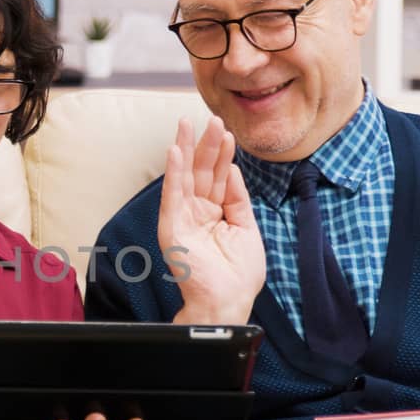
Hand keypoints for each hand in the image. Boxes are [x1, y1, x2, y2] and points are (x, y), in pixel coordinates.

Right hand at [158, 116, 265, 324]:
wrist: (228, 301)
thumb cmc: (239, 274)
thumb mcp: (247, 228)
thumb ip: (238, 198)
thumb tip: (232, 170)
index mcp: (215, 214)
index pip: (217, 178)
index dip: (222, 155)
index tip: (227, 131)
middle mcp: (197, 213)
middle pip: (200, 172)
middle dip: (205, 145)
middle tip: (210, 118)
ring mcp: (183, 219)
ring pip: (184, 178)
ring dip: (185, 149)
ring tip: (186, 124)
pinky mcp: (172, 229)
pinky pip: (172, 196)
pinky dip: (173, 173)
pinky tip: (175, 152)